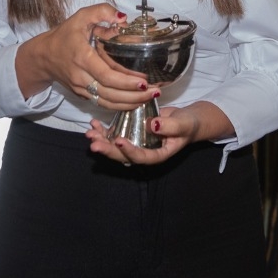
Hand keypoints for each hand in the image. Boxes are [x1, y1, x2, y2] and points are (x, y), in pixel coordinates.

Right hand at [15, 3, 150, 104]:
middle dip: (133, 95)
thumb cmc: (64, 35)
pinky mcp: (82, 95)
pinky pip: (102, 104)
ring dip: (129, 103)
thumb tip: (123, 17)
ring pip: (107, 103)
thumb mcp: (81, 16)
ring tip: (149, 97)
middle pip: (109, 93)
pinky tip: (135, 102)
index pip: (106, 75)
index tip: (144, 81)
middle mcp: (81, 76)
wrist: (44, 56)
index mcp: (82, 57)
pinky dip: (119, 106)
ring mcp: (81, 88)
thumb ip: (102, 12)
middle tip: (154, 91)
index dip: (126, 81)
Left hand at [86, 105, 203, 165]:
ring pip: (115, 146)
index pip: (141, 157)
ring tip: (89, 134)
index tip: (119, 141)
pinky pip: (115, 133)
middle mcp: (143, 151)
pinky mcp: (131, 132)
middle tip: (94, 144)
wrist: (187, 120)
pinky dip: (104, 129)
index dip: (129, 151)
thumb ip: (169, 127)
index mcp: (157, 155)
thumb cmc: (188, 124)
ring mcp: (136, 142)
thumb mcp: (183, 125)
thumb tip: (152, 125)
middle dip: (108, 149)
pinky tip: (93, 123)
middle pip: (123, 155)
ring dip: (101, 140)